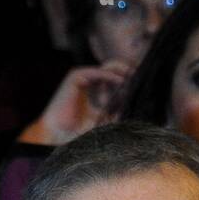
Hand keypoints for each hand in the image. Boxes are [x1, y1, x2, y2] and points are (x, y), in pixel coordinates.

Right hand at [17, 59, 133, 145]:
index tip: (142, 85)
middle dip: (130, 71)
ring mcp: (83, 76)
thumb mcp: (102, 121)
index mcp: (95, 90)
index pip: (116, 78)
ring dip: (123, 71)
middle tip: (142, 78)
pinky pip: (99, 71)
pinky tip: (121, 81)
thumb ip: (116, 113)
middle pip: (116, 68)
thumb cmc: (75, 131)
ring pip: (109, 66)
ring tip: (134, 78)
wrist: (57, 134)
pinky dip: (111, 76)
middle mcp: (90, 81)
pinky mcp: (77, 76)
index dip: (129, 79)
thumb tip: (132, 107)